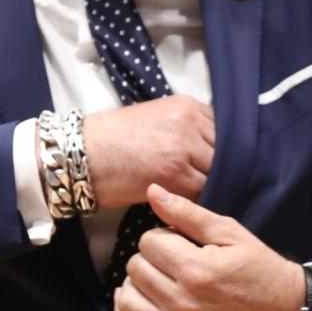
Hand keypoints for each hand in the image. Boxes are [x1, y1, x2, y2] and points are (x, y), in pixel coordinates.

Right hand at [81, 95, 213, 209]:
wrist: (82, 153)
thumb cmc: (111, 137)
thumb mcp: (156, 117)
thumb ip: (186, 128)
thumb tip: (209, 148)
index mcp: (187, 106)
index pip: (226, 130)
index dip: (226, 149)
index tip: (222, 163)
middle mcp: (191, 124)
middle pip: (228, 151)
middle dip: (224, 167)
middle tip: (220, 182)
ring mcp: (186, 149)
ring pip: (220, 172)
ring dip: (214, 184)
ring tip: (206, 195)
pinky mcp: (177, 176)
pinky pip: (204, 191)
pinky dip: (202, 199)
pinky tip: (194, 204)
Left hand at [113, 185, 304, 310]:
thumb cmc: (260, 269)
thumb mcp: (230, 233)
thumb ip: (188, 213)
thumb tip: (153, 191)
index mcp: (196, 270)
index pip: (148, 242)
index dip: (163, 236)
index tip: (181, 243)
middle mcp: (182, 303)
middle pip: (135, 268)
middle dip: (151, 258)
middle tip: (174, 261)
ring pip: (127, 300)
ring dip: (137, 285)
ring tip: (157, 280)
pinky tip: (141, 304)